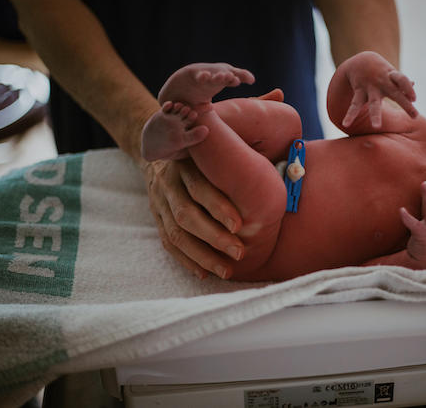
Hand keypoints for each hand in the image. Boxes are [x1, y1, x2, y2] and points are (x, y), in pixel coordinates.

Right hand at [142, 158, 244, 278]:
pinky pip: (168, 244)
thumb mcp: (211, 152)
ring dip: (202, 256)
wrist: (160, 152)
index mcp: (185, 164)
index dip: (218, 207)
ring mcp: (159, 202)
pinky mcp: (157, 218)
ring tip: (226, 271)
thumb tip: (268, 183)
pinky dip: (187, 260)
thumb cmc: (202, 156)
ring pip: (176, 234)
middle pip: (185, 214)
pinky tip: (204, 273)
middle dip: (214, 237)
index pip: (199, 187)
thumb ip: (231, 163)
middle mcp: (169, 183)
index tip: (239, 225)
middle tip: (240, 253)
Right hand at [342, 51, 417, 128]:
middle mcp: (382, 82)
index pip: (402, 80)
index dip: (408, 88)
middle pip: (395, 93)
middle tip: (415, 116)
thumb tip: (413, 88)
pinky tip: (345, 124)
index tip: (414, 99)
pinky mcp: (359, 92)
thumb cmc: (381, 70)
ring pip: (373, 103)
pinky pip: (354, 105)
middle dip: (405, 104)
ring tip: (377, 127)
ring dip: (375, 115)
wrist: (360, 60)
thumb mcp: (391, 74)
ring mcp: (370, 87)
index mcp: (391, 76)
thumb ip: (401, 82)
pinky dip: (350, 115)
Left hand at [400, 181, 425, 266]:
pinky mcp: (423, 236)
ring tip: (424, 185)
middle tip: (425, 183)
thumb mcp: (425, 231)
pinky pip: (415, 224)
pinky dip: (408, 217)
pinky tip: (401, 210)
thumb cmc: (423, 246)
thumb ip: (421, 221)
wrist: (425, 265)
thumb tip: (411, 209)